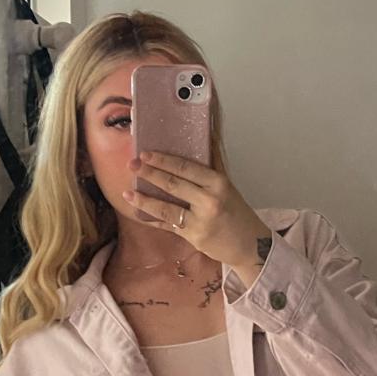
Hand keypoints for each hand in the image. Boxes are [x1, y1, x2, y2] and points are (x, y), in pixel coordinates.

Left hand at [124, 151, 272, 278]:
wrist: (249, 244)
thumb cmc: (236, 211)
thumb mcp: (227, 185)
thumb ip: (212, 162)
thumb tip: (206, 132)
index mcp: (218, 183)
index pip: (186, 167)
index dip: (164, 160)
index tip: (146, 153)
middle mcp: (210, 201)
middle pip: (173, 185)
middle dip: (150, 173)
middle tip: (132, 164)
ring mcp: (201, 221)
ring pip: (166, 208)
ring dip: (144, 200)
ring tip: (127, 192)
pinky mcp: (193, 237)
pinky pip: (167, 225)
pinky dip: (151, 219)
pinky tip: (138, 212)